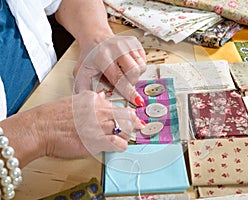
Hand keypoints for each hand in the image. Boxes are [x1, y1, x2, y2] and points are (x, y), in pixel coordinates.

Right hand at [2, 91, 144, 166]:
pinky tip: (116, 146)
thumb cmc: (53, 116)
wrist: (42, 127)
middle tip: (135, 129)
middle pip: (128, 118)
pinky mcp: (98, 141)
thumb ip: (92, 99)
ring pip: (126, 131)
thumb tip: (102, 97)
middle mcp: (101, 111)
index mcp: (96, 100)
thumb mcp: (74, 100)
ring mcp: (101, 126)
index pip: (121, 106)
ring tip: (120, 138)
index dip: (130, 115)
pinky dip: (121, 146)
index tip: (135, 119)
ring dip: (125, 136)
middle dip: (133, 124)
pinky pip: (119, 144)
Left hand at [74, 35, 146, 106]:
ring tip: (124, 72)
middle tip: (124, 82)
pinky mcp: (135, 42)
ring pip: (141, 67)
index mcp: (103, 57)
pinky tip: (128, 65)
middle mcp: (117, 49)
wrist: (95, 38)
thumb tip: (94, 103)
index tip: (136, 100)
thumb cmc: (90, 57)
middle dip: (131, 82)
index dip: (128, 91)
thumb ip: (84, 89)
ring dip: (135, 75)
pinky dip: (138, 66)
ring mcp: (127, 44)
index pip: (119, 78)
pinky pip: (144, 60)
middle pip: (134, 72)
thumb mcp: (81, 73)